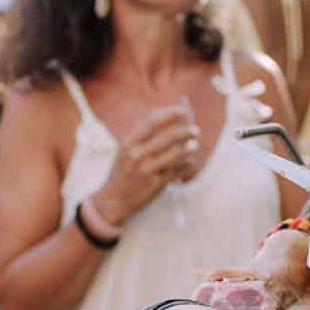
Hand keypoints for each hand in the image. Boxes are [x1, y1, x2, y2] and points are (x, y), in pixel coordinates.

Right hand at [92, 103, 200, 225]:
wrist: (114, 200)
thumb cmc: (122, 171)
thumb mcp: (124, 150)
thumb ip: (140, 134)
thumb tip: (162, 115)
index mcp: (128, 143)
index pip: (151, 124)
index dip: (168, 115)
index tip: (181, 110)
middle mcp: (137, 155)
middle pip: (167, 138)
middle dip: (185, 132)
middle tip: (195, 129)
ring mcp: (147, 170)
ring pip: (175, 154)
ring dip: (189, 148)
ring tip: (195, 144)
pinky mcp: (156, 184)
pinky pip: (177, 170)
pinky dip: (186, 164)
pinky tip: (190, 161)